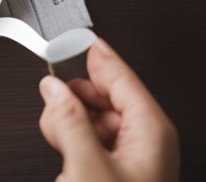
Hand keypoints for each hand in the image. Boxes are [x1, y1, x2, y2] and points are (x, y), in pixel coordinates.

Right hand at [38, 38, 178, 181]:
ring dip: (69, 121)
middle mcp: (146, 141)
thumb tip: (53, 88)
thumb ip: (68, 121)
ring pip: (92, 117)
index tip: (74, 37)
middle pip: (103, 96)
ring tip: (59, 135)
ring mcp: (131, 156)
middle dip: (74, 97)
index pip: (122, 76)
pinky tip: (64, 148)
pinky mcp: (115, 169)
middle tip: (54, 101)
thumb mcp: (88, 164)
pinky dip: (72, 138)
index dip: (95, 55)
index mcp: (152, 131)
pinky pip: (90, 138)